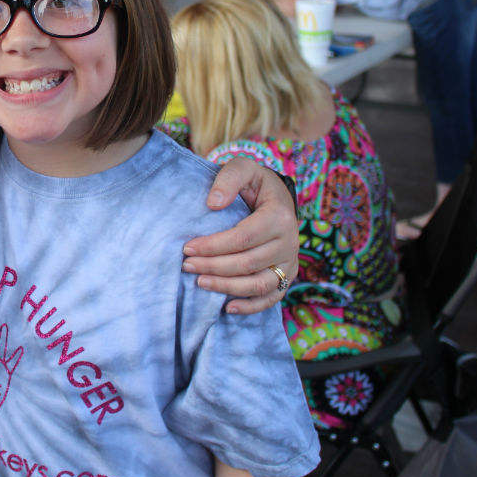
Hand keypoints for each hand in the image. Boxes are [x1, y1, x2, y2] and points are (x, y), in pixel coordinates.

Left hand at [182, 158, 299, 313]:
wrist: (276, 197)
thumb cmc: (254, 183)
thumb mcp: (243, 168)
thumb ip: (228, 179)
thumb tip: (213, 203)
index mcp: (279, 216)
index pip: (242, 238)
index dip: (213, 246)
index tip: (187, 247)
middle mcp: (289, 242)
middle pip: (247, 263)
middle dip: (213, 267)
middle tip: (186, 265)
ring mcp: (289, 262)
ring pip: (258, 284)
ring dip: (227, 287)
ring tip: (200, 282)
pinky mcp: (287, 275)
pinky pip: (272, 297)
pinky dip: (251, 307)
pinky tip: (228, 308)